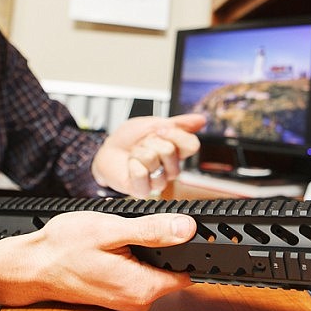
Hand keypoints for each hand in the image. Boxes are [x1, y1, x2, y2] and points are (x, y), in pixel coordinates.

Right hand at [0, 211, 196, 310]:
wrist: (31, 266)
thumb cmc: (63, 248)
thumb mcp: (111, 230)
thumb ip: (152, 230)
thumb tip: (187, 228)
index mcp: (142, 287)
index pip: (187, 272)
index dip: (189, 248)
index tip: (182, 229)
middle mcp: (138, 300)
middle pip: (172, 268)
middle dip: (162, 245)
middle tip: (135, 228)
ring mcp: (127, 300)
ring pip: (154, 269)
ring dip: (145, 250)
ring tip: (119, 236)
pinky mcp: (118, 294)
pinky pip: (139, 273)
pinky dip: (132, 257)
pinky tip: (113, 246)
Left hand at [91, 114, 205, 196]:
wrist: (108, 149)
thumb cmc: (130, 138)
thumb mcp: (154, 124)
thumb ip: (179, 123)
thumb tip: (201, 120)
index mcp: (178, 151)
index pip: (192, 145)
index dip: (174, 134)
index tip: (160, 129)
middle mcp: (171, 168)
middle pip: (170, 151)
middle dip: (151, 141)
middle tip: (144, 143)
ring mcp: (158, 181)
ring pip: (153, 160)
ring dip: (139, 152)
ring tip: (135, 154)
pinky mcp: (143, 191)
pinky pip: (141, 173)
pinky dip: (131, 164)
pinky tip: (131, 165)